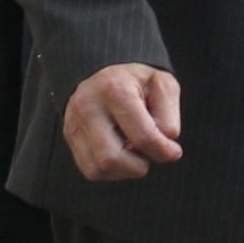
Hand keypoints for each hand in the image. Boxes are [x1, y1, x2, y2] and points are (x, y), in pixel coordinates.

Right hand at [64, 63, 182, 180]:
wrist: (105, 72)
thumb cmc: (136, 81)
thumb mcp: (162, 84)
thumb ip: (169, 114)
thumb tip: (163, 143)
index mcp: (115, 90)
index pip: (142, 137)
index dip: (163, 151)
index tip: (173, 151)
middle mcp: (89, 107)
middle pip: (112, 158)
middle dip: (139, 165)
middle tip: (150, 153)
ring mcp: (75, 123)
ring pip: (99, 169)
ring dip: (125, 169)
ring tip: (135, 151)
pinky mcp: (71, 137)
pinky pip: (90, 170)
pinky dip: (111, 170)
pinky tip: (121, 153)